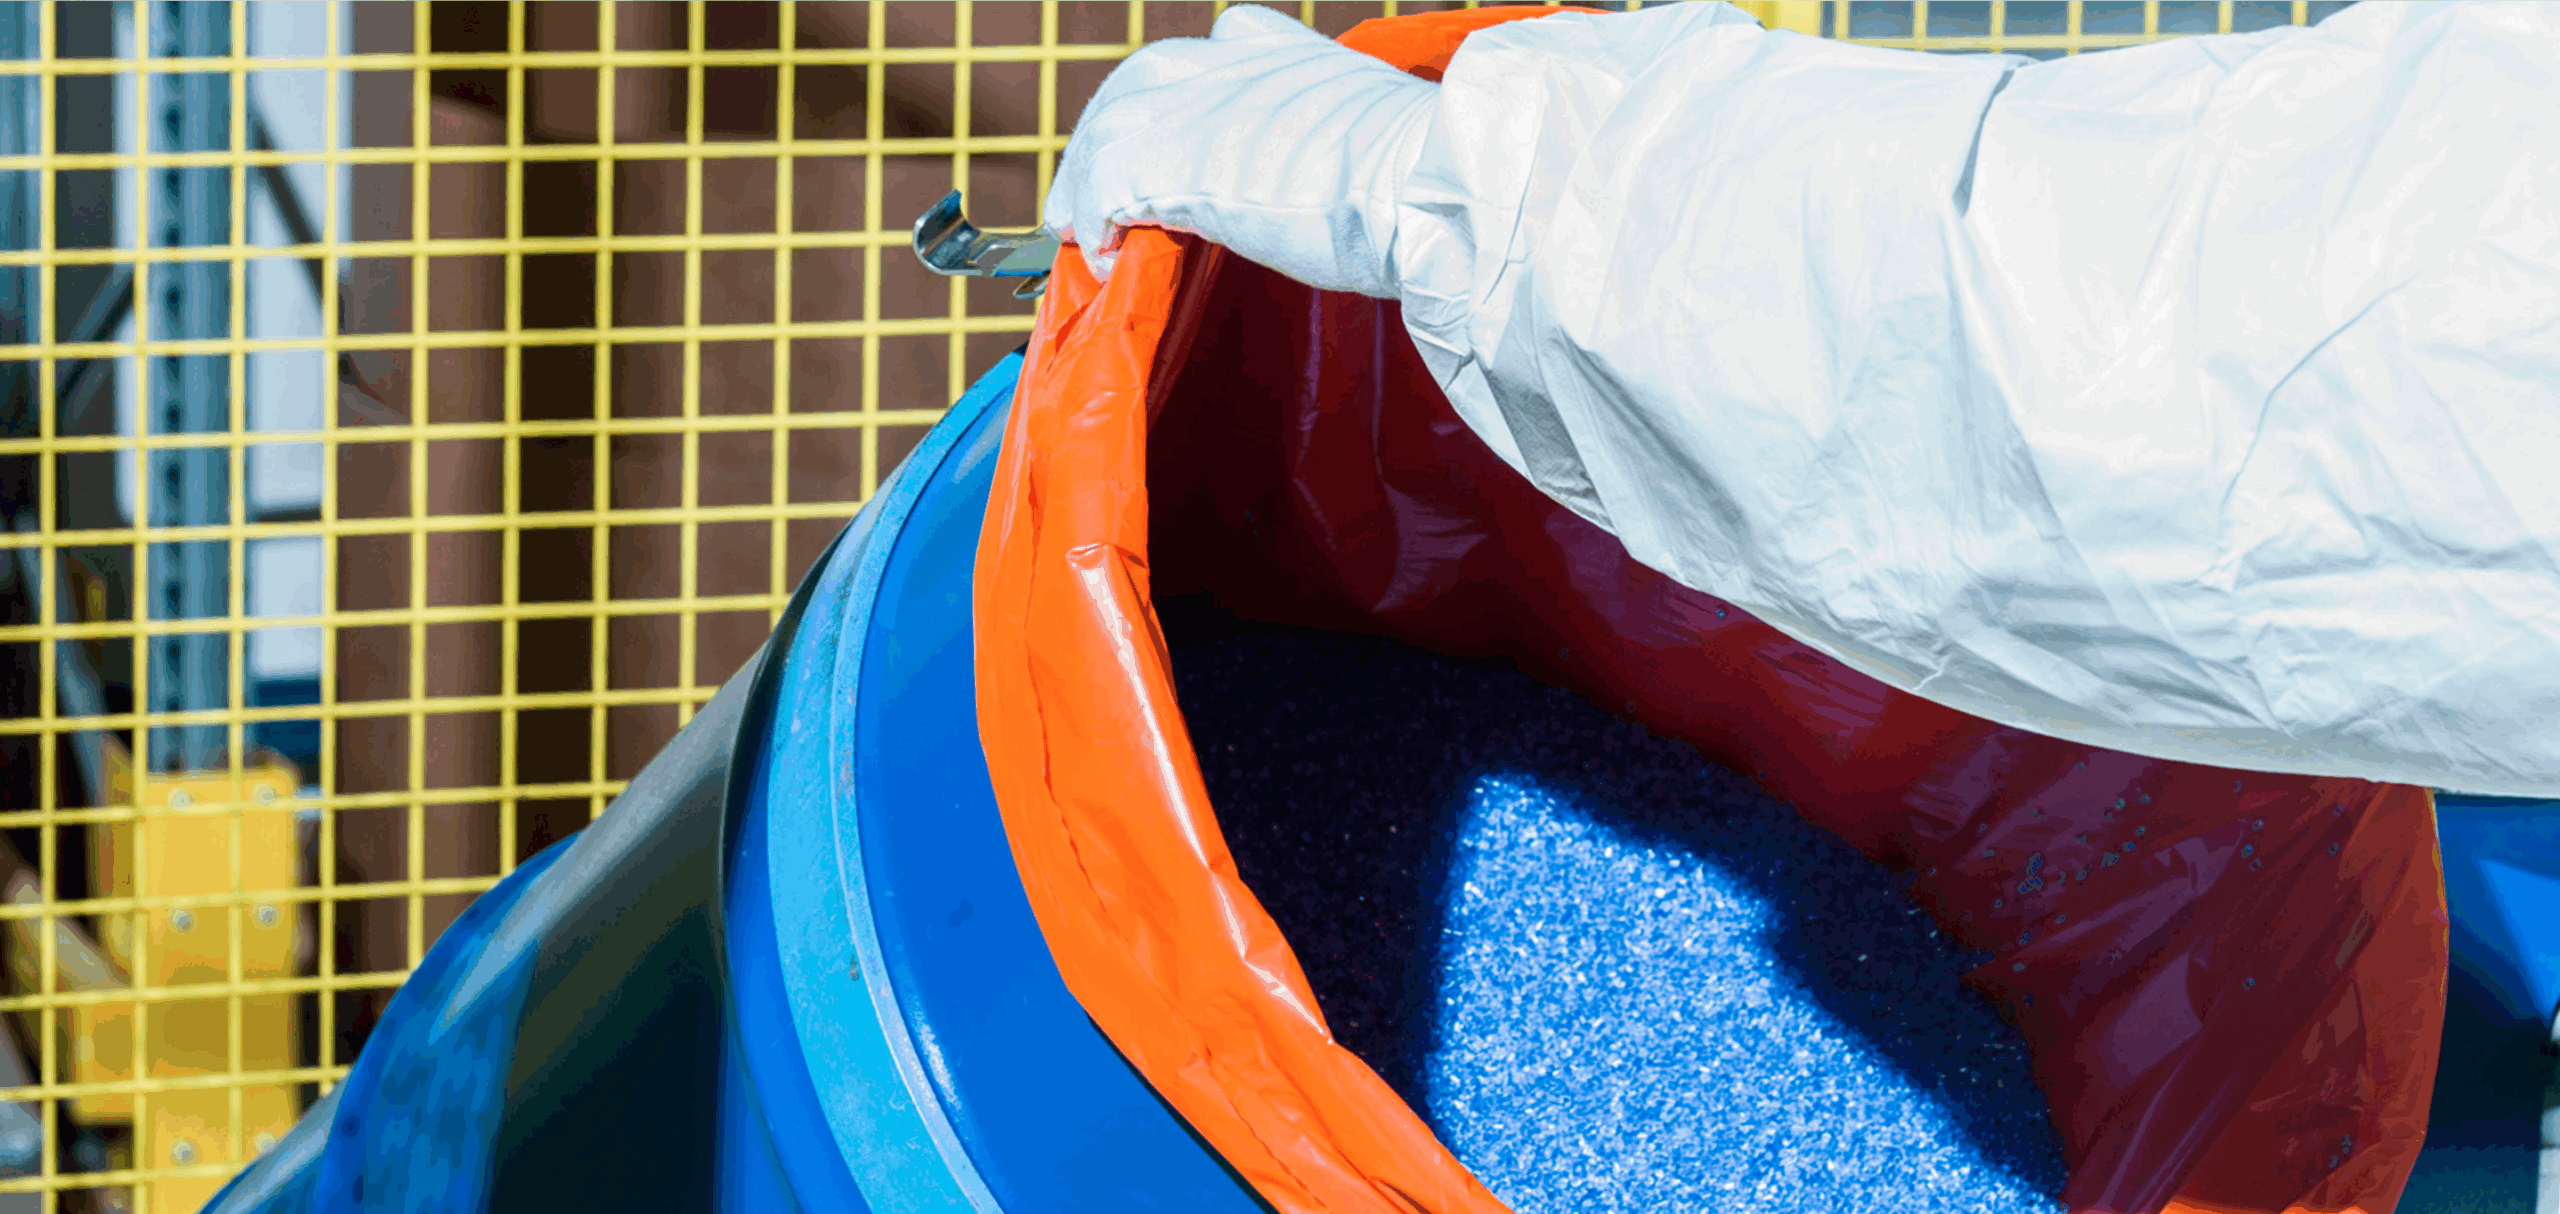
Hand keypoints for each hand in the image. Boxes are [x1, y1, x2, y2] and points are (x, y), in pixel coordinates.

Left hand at [1042, 3, 1437, 295]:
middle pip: (1144, 80)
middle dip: (1115, 130)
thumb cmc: (1427, 178)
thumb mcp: (1380, 140)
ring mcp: (1196, 103)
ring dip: (1087, 182)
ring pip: (1110, 127)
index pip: (1223, 43)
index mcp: (1292, 53)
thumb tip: (1359, 191)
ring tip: (1081, 232)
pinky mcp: (1166, 158)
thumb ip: (1343, 147)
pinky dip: (1094, 224)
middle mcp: (1235, 61)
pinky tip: (1103, 259)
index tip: (1180, 129)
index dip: (1188, 93)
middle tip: (1096, 190)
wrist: (1427, 181)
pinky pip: (1103, 189)